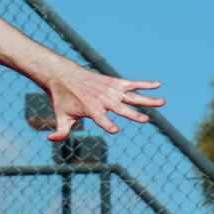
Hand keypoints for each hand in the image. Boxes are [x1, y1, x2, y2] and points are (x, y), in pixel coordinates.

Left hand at [41, 64, 163, 140]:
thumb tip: (51, 139)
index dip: (107, 124)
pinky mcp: (113, 82)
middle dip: (132, 114)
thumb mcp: (60, 116)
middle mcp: (102, 99)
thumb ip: (60, 130)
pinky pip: (131, 83)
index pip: (101, 119)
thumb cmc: (61, 98)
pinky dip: (144, 83)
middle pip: (120, 108)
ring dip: (147, 99)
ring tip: (162, 102)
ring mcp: (109, 90)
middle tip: (145, 120)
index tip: (115, 130)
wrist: (61, 74)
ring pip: (131, 96)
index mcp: (90, 108)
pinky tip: (158, 85)